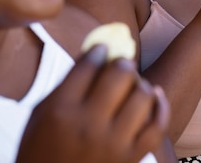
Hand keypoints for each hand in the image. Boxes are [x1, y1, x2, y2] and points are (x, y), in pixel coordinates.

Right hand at [16, 45, 169, 162]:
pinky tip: (153, 96)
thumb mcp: (40, 116)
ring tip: (132, 85)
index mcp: (61, 112)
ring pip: (143, 95)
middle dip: (122, 63)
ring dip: (139, 84)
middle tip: (120, 65)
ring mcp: (113, 143)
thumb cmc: (41, 151)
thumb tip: (94, 53)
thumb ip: (65, 85)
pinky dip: (160, 106)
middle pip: (120, 74)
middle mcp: (88, 125)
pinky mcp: (132, 158)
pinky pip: (158, 124)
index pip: (89, 65)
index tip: (102, 49)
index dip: (99, 51)